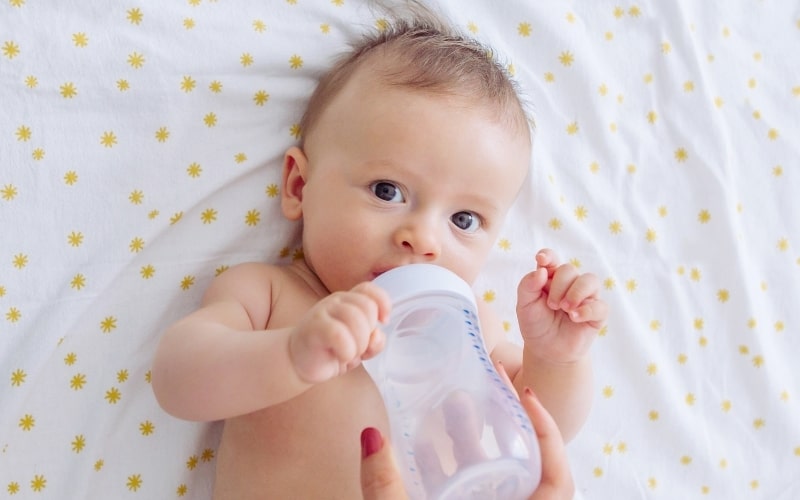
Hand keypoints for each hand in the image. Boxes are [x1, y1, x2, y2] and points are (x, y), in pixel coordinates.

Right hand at [289, 282, 390, 383]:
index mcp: (348, 300)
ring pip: (356, 321)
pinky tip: (340, 357)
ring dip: (359, 345)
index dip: (383, 303)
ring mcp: (323, 311)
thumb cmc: (331, 351)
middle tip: (358, 347)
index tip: (383, 322)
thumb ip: (374, 341)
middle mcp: (336, 302)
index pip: (369, 289)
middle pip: (368, 307)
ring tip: (348, 354)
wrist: (297, 361)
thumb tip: (377, 335)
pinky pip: (340, 335)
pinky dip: (347, 351)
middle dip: (369, 333)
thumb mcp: (359, 346)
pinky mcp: (314, 327)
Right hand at [359, 386, 573, 499]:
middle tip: (474, 389)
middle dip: (497, 423)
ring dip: (471, 443)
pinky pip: (472, 494)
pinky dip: (453, 472)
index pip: (558, 475)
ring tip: (445, 408)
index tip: (524, 395)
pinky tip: (426, 452)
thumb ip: (386, 485)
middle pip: (523, 465)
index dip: (546, 432)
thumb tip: (372, 436)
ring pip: (493, 479)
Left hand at [516, 248, 606, 362]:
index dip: (548, 256)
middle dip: (559, 285)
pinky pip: (600, 305)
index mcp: (550, 278)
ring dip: (576, 292)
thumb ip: (528, 286)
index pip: (551, 258)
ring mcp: (585, 297)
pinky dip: (587, 310)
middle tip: (552, 305)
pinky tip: (574, 318)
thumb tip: (541, 270)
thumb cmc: (535, 324)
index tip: (541, 260)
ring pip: (590, 280)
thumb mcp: (524, 305)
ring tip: (564, 308)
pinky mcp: (597, 314)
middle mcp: (569, 283)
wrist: (546, 350)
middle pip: (569, 269)